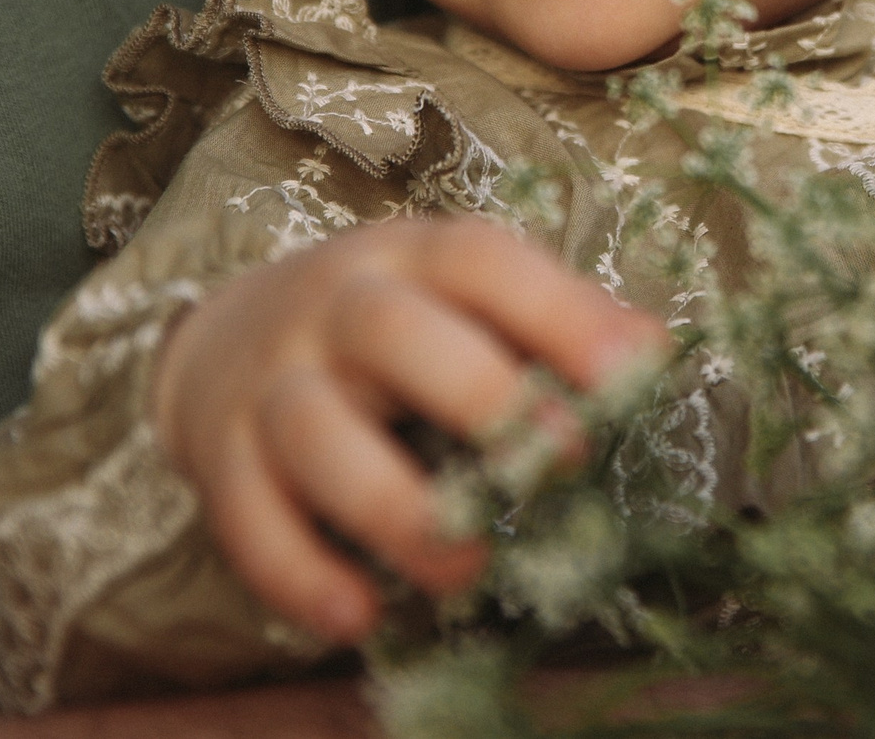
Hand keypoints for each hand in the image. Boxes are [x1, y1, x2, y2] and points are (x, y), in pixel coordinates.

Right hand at [149, 214, 668, 642]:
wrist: (225, 335)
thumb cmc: (387, 329)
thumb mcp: (463, 300)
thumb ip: (554, 323)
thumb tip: (654, 353)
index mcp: (411, 257)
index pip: (481, 261)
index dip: (557, 312)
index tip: (628, 373)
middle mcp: (333, 307)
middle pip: (390, 331)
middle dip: (476, 393)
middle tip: (554, 462)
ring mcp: (270, 380)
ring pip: (316, 430)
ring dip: (394, 505)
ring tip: (468, 567)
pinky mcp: (220, 455)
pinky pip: (248, 518)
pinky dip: (301, 573)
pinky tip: (359, 617)